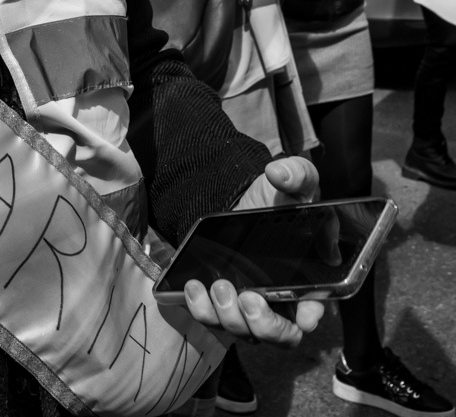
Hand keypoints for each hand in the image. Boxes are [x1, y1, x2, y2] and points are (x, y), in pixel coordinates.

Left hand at [184, 158, 325, 346]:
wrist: (239, 203)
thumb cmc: (275, 200)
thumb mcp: (291, 181)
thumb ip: (296, 173)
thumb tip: (280, 173)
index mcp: (307, 281)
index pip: (315, 311)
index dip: (311, 318)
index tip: (304, 315)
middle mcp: (280, 302)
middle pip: (279, 335)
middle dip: (264, 324)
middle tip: (248, 297)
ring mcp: (249, 306)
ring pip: (243, 331)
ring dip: (229, 316)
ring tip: (218, 285)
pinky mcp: (220, 302)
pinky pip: (211, 319)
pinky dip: (201, 309)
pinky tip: (194, 286)